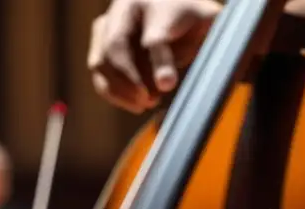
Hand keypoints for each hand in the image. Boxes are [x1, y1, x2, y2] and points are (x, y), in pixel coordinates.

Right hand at [89, 0, 221, 112]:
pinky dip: (113, 93)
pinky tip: (135, 102)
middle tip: (151, 100)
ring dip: (119, 90)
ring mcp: (106, 25)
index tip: (168, 84)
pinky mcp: (98, 44)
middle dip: (131, 80)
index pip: (154, 36)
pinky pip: (98, 74)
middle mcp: (123, 8)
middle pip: (115, 46)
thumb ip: (200, 43)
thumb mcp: (206, 26)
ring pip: (100, 62)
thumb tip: (172, 80)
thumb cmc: (193, 19)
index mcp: (154, 1)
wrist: (176, 11)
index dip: (160, 62)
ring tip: (144, 103)